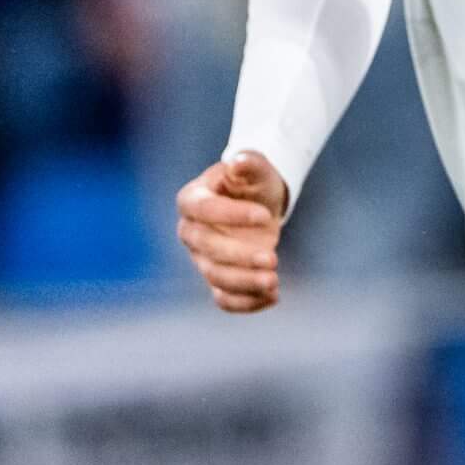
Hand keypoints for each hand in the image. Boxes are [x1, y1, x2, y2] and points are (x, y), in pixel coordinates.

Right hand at [175, 151, 287, 313]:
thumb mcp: (256, 168)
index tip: (265, 216)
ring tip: (273, 282)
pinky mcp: (218, 277)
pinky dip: (245, 303)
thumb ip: (249, 164)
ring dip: (244, 283)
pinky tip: (272, 297)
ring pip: (215, 276)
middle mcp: (190, 231)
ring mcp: (201, 258)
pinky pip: (224, 297)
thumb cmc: (252, 182)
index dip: (232, 215)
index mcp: (192, 199)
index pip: (204, 210)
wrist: (257, 203)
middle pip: (207, 249)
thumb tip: (239, 161)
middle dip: (239, 256)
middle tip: (272, 258)